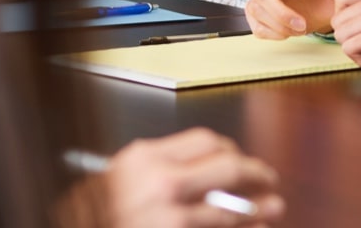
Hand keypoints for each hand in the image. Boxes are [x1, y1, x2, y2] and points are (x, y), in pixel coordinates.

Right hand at [67, 128, 284, 227]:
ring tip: (273, 208)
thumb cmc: (88, 215)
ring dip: (258, 209)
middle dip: (255, 173)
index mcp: (144, 160)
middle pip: (228, 168)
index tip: (239, 156)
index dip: (230, 149)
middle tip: (267, 178)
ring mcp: (170, 220)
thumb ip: (154, 168)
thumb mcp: (115, 179)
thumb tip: (199, 167)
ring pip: (231, 208)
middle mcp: (160, 186)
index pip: (206, 140)